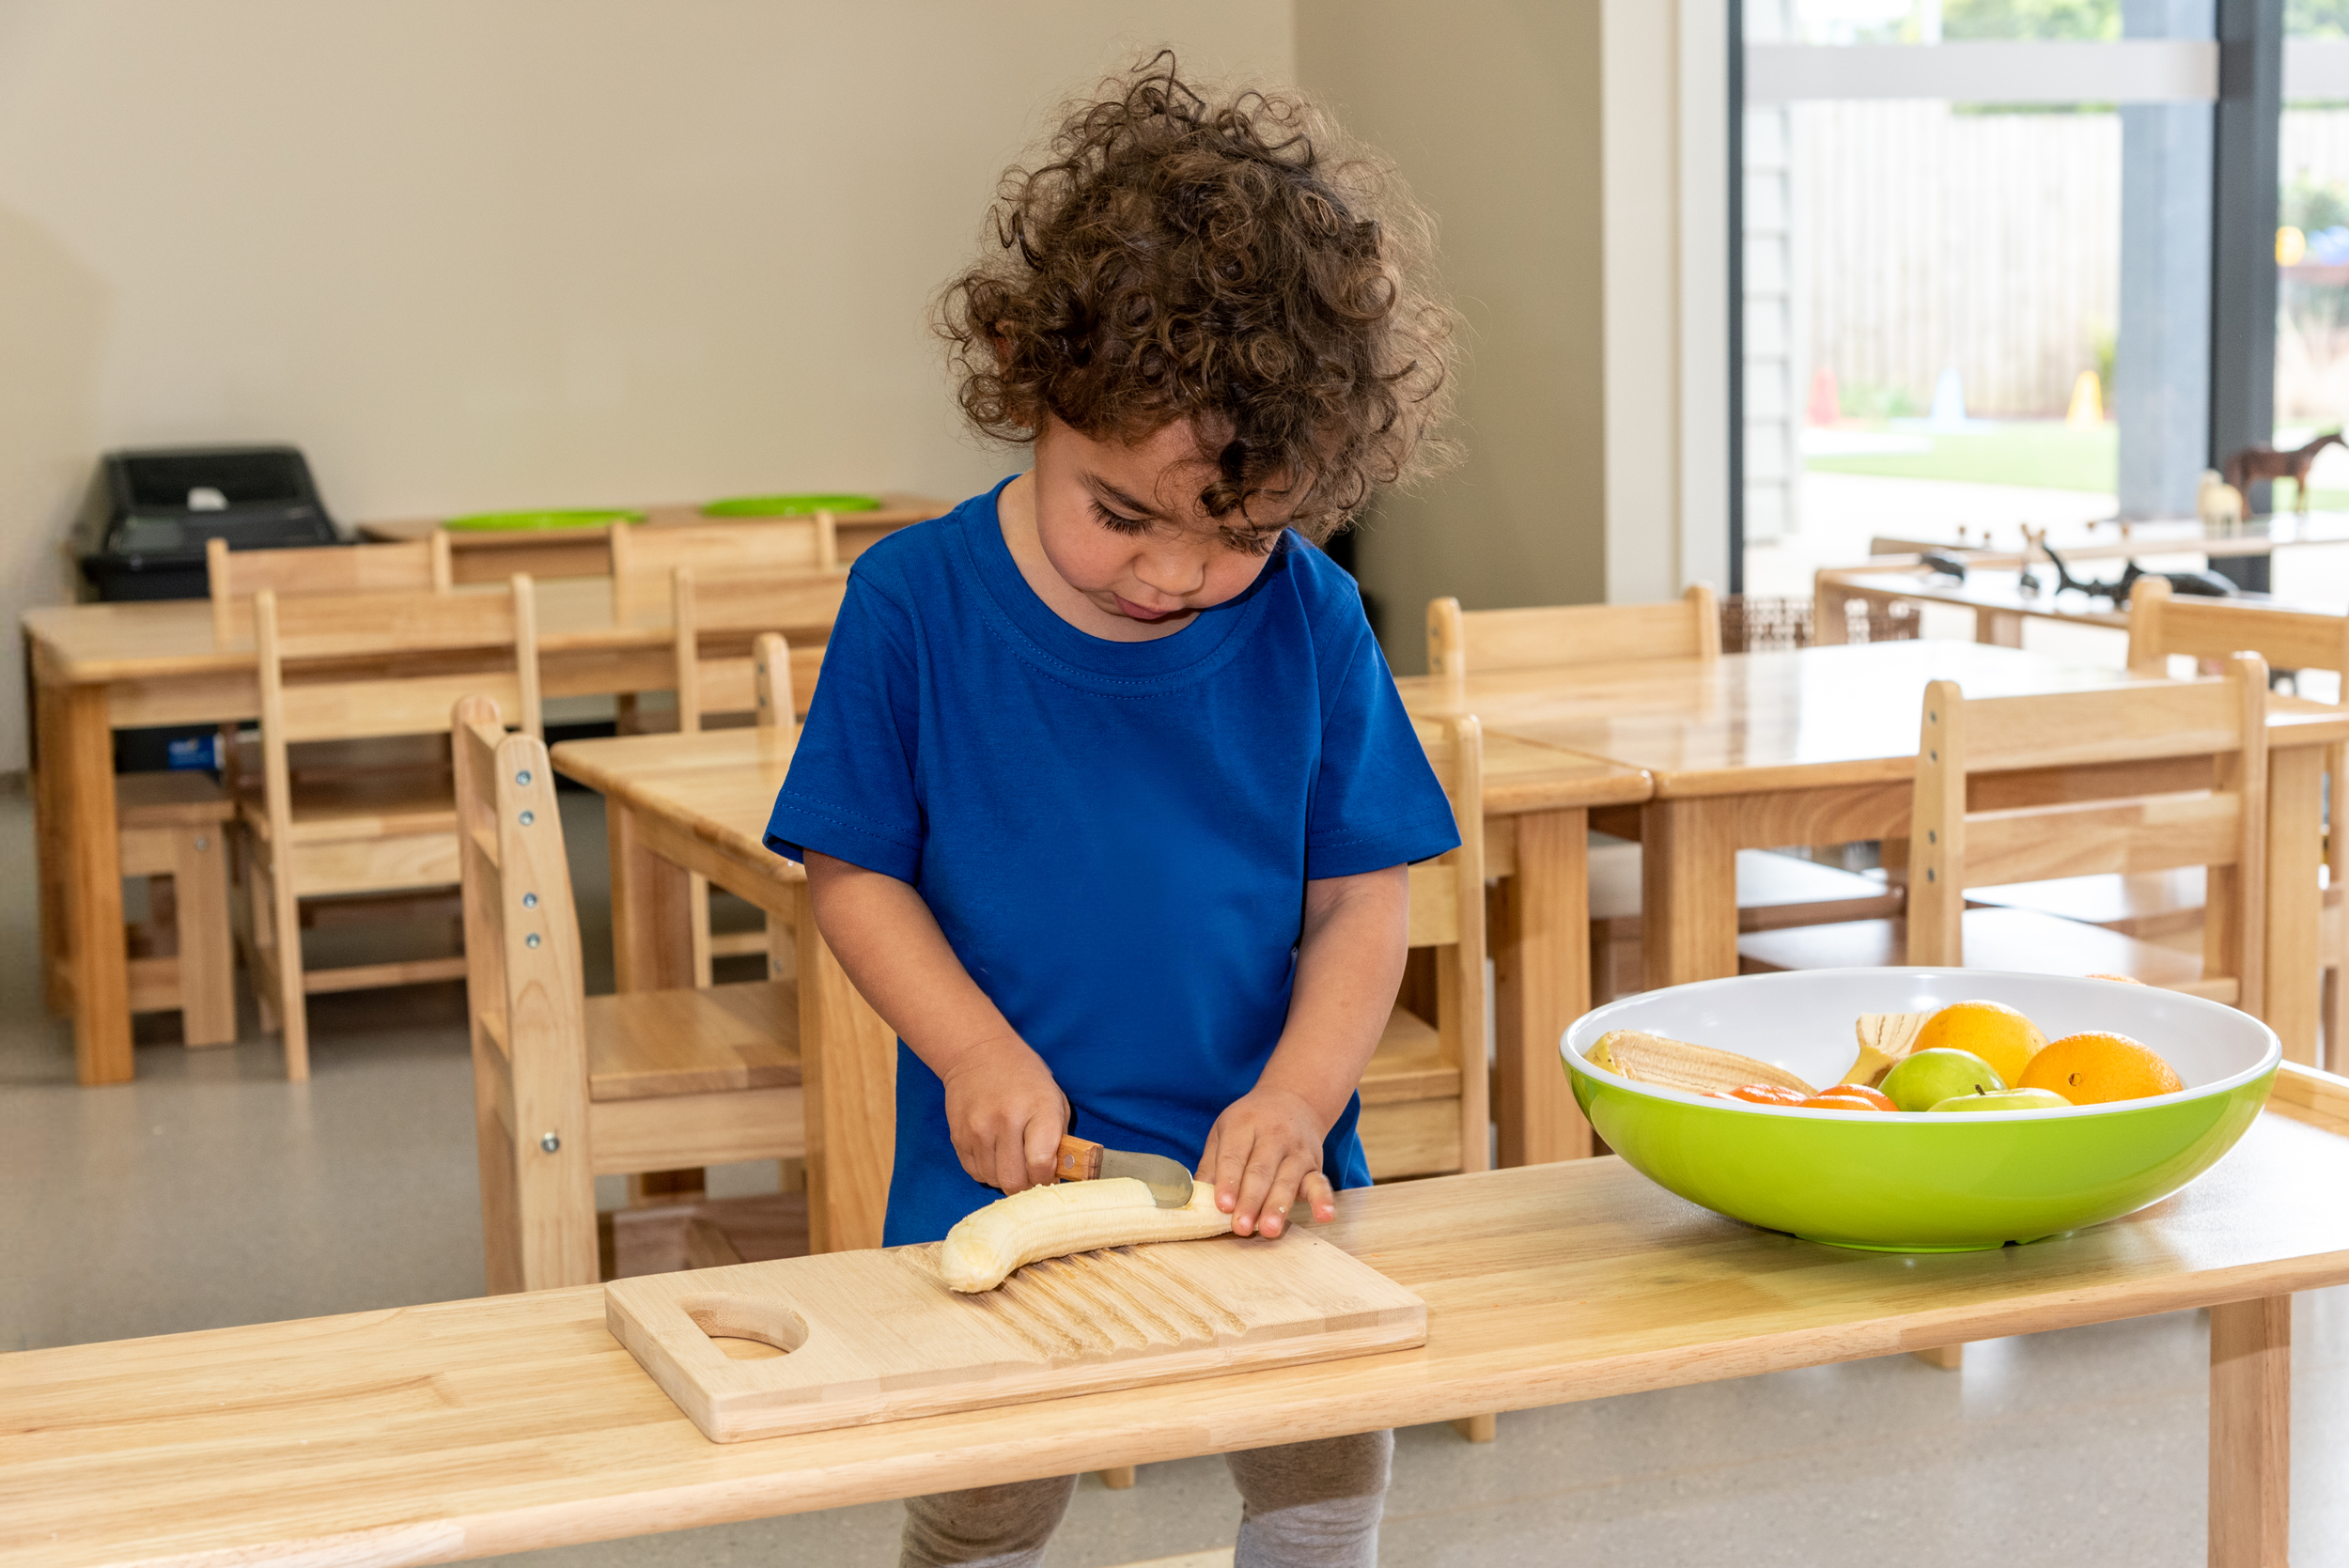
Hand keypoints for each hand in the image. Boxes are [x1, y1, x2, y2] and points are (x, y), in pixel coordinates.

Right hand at [938, 1039, 1067, 1194]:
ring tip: (1013, 1160)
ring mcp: (977, 1130)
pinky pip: (974, 1172)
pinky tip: (995, 1153)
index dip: (1048, 1178)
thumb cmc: (1025, 1077)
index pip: (1041, 1164)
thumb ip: (1059, 1137)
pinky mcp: (958, 1137)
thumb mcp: (1054, 1098)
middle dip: (1026, 1186)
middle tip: (1032, 1175)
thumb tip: (1058, 1175)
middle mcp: (1005, 1121)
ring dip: (1005, 1178)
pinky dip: (987, 1170)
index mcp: (1037, 1109)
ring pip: (993, 1180)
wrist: (978, 1053)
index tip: (1050, 1174)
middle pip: (1014, 1181)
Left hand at [1200, 1087, 1335, 1237]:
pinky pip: (1320, 1182)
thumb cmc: (1251, 1122)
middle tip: (1241, 1227)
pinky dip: (1323, 1199)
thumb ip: (1211, 1164)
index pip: (1234, 1155)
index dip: (1228, 1181)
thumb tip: (1194, 1198)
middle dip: (1251, 1200)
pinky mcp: (1315, 1165)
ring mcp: (1296, 1150)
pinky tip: (1324, 1216)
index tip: (1222, 1205)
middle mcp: (1273, 1136)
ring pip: (1287, 1180)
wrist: (1294, 1099)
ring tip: (1269, 1229)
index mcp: (1244, 1124)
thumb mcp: (1224, 1130)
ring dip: (1278, 1207)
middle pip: (1260, 1171)